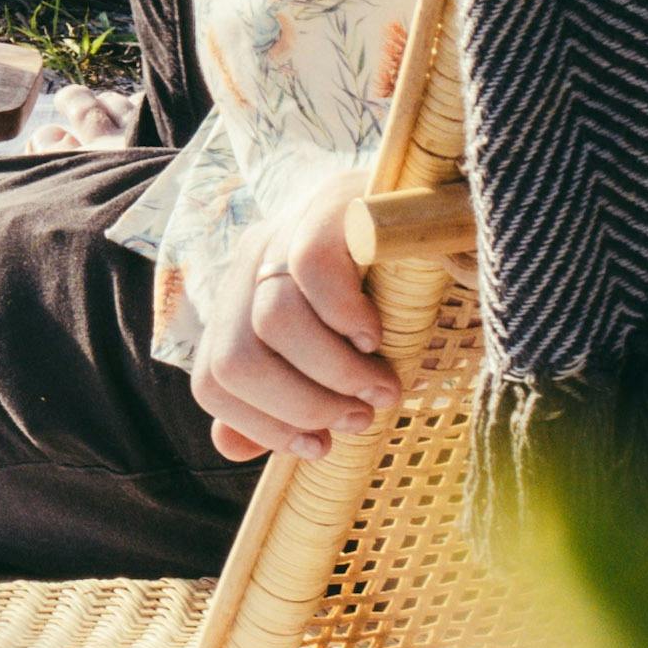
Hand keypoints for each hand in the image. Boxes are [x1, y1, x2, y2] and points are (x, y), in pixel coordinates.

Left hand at [179, 148, 400, 462]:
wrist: (435, 201)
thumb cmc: (382, 291)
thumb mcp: (327, 349)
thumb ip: (279, 394)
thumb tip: (229, 446)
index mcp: (241, 303)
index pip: (212, 381)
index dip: (260, 425)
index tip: (319, 445)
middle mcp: (251, 264)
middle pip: (234, 360)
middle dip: (300, 406)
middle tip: (359, 419)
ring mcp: (285, 229)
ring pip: (272, 321)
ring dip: (335, 373)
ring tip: (384, 389)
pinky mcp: (328, 204)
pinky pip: (310, 267)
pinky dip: (344, 317)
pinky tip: (377, 336)